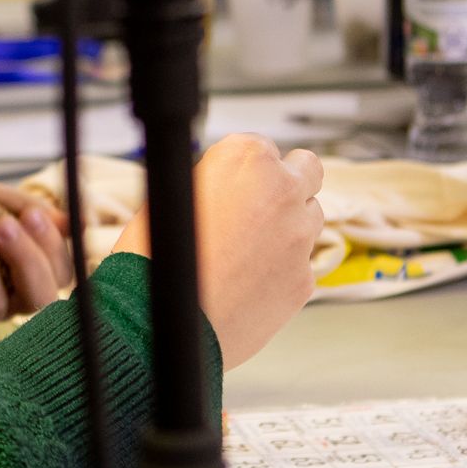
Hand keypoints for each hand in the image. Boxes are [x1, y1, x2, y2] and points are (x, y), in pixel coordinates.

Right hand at [112, 134, 323, 364]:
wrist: (158, 320)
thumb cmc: (155, 259)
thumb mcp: (173, 195)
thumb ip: (214, 181)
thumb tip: (228, 186)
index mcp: (245, 157)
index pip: (264, 147)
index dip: (248, 169)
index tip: (237, 186)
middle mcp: (281, 190)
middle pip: (306, 169)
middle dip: (288, 183)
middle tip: (262, 205)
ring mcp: (298, 236)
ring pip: (311, 217)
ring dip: (289, 226)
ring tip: (250, 250)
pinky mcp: (304, 278)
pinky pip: (302, 264)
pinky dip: (283, 269)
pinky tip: (250, 282)